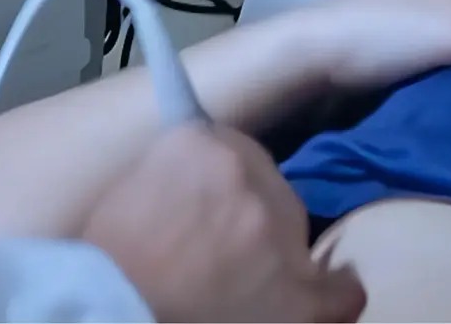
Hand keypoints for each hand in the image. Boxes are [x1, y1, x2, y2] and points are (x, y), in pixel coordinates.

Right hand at [78, 123, 363, 322]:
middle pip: (272, 186)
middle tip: (225, 241)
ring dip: (278, 248)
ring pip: (300, 232)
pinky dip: (332, 291)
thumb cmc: (108, 254)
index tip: (215, 194)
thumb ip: (176, 168)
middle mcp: (247, 179)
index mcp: (199, 144)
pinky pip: (342, 289)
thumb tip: (202, 173)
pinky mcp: (300, 295)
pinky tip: (318, 292)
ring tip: (255, 274)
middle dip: (253, 210)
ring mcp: (280, 237)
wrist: (113, 308)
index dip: (224, 175)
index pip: (233, 145)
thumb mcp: (132, 185)